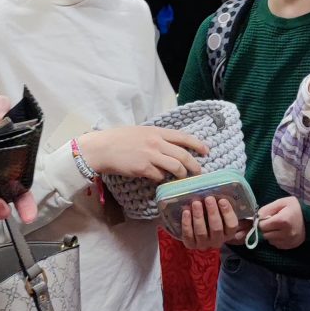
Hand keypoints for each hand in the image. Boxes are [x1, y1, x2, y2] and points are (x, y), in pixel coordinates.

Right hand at [77, 126, 205, 181]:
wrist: (102, 148)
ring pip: (175, 167)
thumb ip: (157, 137)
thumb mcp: (141, 131)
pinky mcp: (143, 169)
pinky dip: (162, 179)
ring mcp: (150, 156)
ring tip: (182, 178)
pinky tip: (159, 179)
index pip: (183, 137)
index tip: (206, 151)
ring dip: (181, 174)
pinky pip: (160, 176)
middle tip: (198, 171)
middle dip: (194, 165)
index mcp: (157, 131)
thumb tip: (171, 146)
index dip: (197, 144)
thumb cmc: (120, 139)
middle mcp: (156, 142)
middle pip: (183, 155)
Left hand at [179, 196, 248, 250]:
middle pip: (216, 228)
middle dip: (212, 212)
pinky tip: (186, 212)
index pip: (232, 225)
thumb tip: (223, 194)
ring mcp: (204, 244)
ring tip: (196, 203)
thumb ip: (224, 208)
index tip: (222, 200)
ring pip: (201, 232)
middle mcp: (217, 240)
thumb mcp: (222, 215)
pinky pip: (188, 235)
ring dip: (198, 216)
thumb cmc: (213, 219)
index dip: (228, 213)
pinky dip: (187, 224)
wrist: (199, 234)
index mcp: (228, 233)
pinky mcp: (191, 244)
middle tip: (208, 198)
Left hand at [256, 196, 306, 250]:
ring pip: (270, 241)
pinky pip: (277, 245)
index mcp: (282, 220)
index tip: (267, 218)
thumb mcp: (282, 202)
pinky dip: (277, 239)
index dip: (262, 221)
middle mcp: (285, 233)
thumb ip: (268, 208)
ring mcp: (288, 241)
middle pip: (265, 234)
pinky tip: (282, 233)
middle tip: (273, 222)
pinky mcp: (290, 246)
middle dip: (266, 228)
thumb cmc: (296, 208)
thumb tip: (257, 216)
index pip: (262, 226)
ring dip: (271, 234)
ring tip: (278, 227)